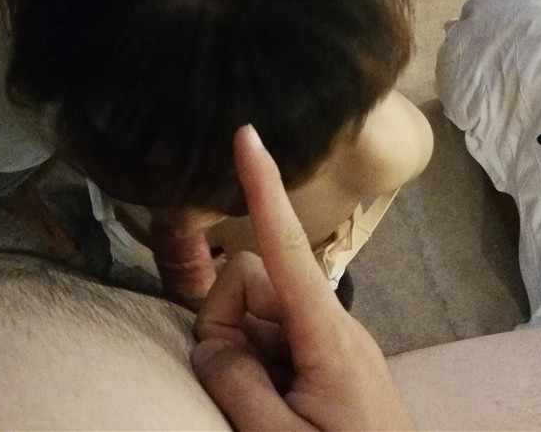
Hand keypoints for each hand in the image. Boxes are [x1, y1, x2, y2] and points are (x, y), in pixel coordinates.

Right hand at [191, 124, 413, 429]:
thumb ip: (236, 384)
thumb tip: (211, 345)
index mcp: (325, 333)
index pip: (284, 246)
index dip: (262, 189)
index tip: (247, 135)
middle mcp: (329, 321)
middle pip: (252, 281)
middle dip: (226, 321)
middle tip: (236, 381)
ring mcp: (329, 337)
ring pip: (256, 311)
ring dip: (240, 350)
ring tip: (263, 405)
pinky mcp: (326, 354)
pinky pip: (274, 336)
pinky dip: (258, 362)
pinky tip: (275, 404)